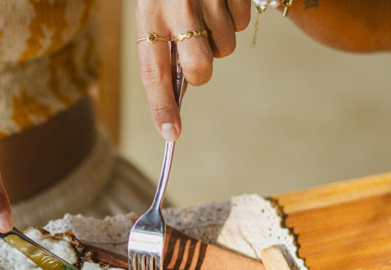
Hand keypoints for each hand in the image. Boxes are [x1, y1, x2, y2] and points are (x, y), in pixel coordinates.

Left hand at [135, 0, 250, 140]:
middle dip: (203, 70)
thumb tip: (181, 87)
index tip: (171, 135)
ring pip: (226, 47)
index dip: (162, 107)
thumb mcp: (153, 8)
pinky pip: (242, 21)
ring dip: (219, 38)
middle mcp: (176, 7)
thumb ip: (163, 45)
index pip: (153, 72)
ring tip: (206, 10)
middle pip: (201, 69)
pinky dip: (235, 15)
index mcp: (148, 15)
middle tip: (197, 51)